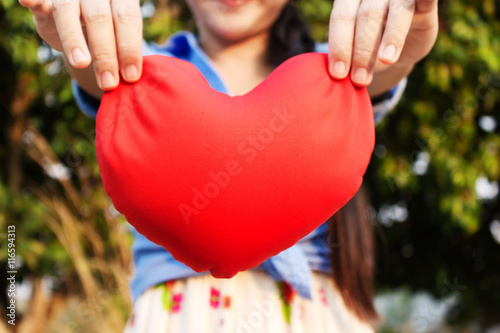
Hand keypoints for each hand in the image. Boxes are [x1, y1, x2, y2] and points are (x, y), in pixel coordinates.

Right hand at [19, 0, 142, 90]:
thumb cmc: (109, 31)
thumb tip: (132, 78)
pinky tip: (27, 0)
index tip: (131, 77)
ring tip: (81, 63)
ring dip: (74, 39)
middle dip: (105, 54)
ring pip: (68, 11)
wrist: (81, 18)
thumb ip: (125, 50)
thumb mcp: (120, 37)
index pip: (128, 17)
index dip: (129, 48)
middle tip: (108, 83)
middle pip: (100, 18)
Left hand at [327, 0, 438, 85]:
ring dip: (391, 38)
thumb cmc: (368, 47)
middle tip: (359, 79)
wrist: (398, 47)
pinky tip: (424, 1)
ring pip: (395, 12)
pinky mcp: (425, 4)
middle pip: (366, 16)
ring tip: (386, 60)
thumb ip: (345, 56)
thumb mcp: (353, 51)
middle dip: (361, 51)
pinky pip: (427, 0)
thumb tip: (336, 76)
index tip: (338, 73)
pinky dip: (425, 0)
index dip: (340, 46)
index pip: (341, 17)